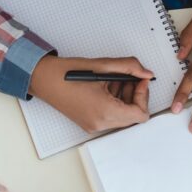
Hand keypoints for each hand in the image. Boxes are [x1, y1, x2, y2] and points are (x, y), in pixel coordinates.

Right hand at [30, 56, 151, 131]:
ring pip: (123, 116)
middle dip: (135, 95)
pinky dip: (115, 101)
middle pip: (133, 116)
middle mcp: (100, 123)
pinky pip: (111, 116)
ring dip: (125, 98)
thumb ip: (130, 68)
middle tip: (131, 78)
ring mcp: (94, 125)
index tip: (141, 80)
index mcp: (105, 112)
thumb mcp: (103, 65)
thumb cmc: (67, 73)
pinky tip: (107, 86)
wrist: (44, 80)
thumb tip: (146, 73)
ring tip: (115, 80)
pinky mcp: (90, 123)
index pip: (140, 114)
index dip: (144, 95)